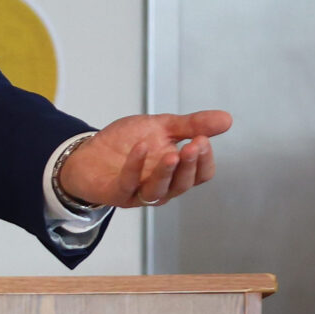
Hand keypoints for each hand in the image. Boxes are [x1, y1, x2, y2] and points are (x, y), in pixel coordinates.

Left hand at [56, 111, 231, 208]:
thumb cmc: (126, 143)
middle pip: (184, 184)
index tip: (204, 138)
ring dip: (167, 172)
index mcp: (177, 173)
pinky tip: (141, 148)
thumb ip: (191, 125)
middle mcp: (162, 187)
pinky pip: (128, 184)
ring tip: (173, 153)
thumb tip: (227, 119)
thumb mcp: (161, 127)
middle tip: (196, 144)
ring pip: (160, 190)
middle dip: (191, 164)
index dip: (205, 160)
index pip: (201, 174)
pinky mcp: (116, 194)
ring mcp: (139, 193)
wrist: (88, 153)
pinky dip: (135, 167)